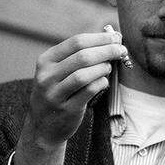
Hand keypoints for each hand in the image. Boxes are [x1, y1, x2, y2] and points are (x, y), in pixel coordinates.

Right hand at [23, 29, 128, 149]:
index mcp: (45, 61)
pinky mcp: (67, 109)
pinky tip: (104, 81)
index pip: (76, 42)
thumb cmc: (57, 93)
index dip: (100, 38)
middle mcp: (47, 76)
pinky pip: (89, 92)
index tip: (116, 37)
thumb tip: (109, 39)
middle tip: (121, 50)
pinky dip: (101, 83)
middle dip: (107, 50)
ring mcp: (55, 94)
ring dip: (103, 67)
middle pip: (82, 56)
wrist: (42, 127)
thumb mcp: (56, 73)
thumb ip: (76, 57)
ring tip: (111, 66)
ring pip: (84, 74)